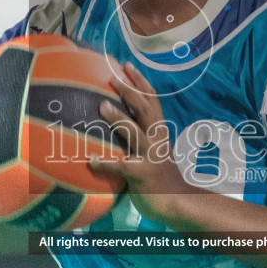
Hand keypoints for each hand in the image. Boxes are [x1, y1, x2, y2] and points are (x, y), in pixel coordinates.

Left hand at [89, 63, 197, 226]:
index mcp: (159, 132)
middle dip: (129, 91)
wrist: (177, 202)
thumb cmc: (162, 177)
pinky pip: (120, 166)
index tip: (126, 65)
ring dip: (118, 118)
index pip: (152, 100)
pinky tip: (90, 160)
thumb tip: (120, 122)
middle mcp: (156, 140)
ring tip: (101, 106)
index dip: (140, 81)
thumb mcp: (156, 151)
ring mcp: (150, 156)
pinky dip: (104, 163)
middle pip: (145, 108)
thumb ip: (143, 137)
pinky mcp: (142, 174)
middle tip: (112, 78)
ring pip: (134, 132)